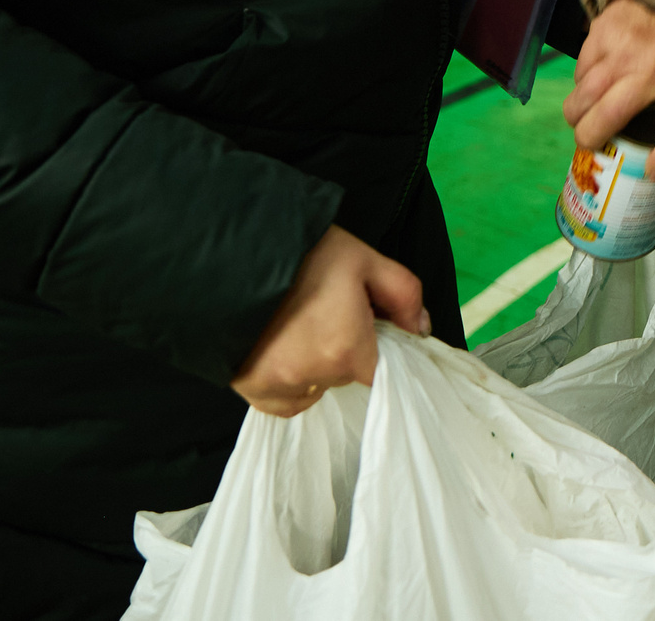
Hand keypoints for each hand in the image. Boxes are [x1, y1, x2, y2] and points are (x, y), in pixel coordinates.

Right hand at [231, 226, 428, 416]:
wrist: (235, 255)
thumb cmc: (303, 255)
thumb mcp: (365, 259)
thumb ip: (404, 294)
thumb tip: (420, 329)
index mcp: (346, 349)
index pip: (380, 372)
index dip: (375, 348)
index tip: (363, 327)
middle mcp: (312, 377)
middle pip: (345, 375)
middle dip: (344, 349)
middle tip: (327, 313)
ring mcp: (277, 387)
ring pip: (316, 386)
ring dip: (315, 366)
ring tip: (298, 327)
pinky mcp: (250, 389)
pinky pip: (286, 399)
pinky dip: (289, 381)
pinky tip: (282, 348)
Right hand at [566, 0, 654, 177]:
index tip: (653, 171)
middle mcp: (651, 72)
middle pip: (607, 120)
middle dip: (590, 139)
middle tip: (590, 143)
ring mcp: (621, 55)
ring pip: (583, 98)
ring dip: (577, 115)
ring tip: (580, 120)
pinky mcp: (599, 36)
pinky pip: (581, 71)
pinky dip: (581, 82)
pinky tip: (587, 84)